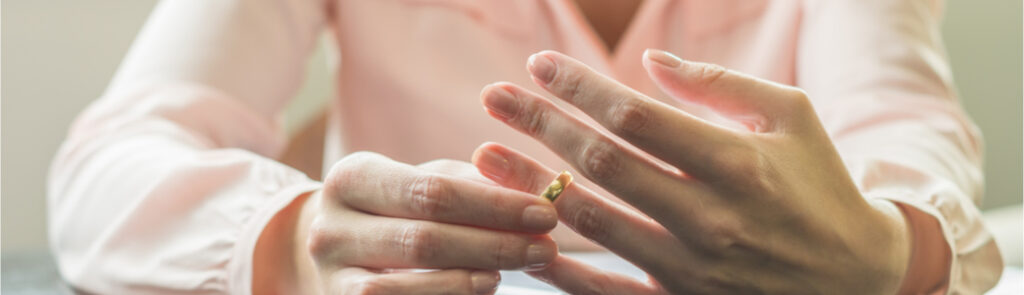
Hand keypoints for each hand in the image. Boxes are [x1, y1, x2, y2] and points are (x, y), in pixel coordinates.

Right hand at [295, 152, 559, 293]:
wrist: (333, 250)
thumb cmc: (397, 208)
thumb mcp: (424, 182)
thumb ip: (473, 184)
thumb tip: (538, 194)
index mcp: (351, 178)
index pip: (431, 191)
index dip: (494, 205)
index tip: (545, 212)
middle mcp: (329, 229)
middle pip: (424, 241)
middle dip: (495, 244)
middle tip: (547, 246)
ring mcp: (332, 278)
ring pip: (408, 288)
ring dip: (472, 282)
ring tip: (517, 269)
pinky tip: (484, 289)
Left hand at [473, 50, 912, 293]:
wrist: (858, 279)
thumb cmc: (820, 184)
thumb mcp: (791, 116)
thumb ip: (718, 85)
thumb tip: (648, 63)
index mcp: (738, 163)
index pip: (636, 117)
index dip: (580, 88)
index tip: (539, 66)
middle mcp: (711, 218)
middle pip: (602, 164)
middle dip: (540, 124)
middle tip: (493, 97)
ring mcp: (692, 270)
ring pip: (591, 223)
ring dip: (531, 185)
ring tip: (485, 154)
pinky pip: (605, 292)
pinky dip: (558, 267)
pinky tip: (520, 236)